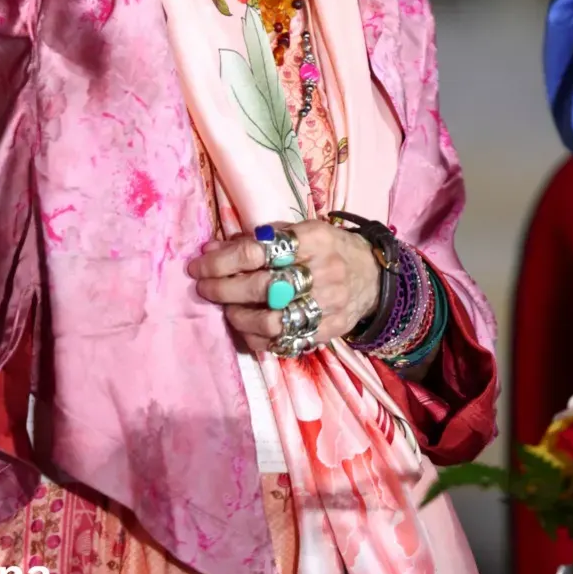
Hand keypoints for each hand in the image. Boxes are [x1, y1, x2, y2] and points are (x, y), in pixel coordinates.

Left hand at [187, 220, 381, 352]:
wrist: (373, 276)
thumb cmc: (328, 247)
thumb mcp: (299, 231)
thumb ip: (257, 240)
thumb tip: (212, 250)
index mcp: (312, 238)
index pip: (258, 250)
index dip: (222, 260)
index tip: (199, 265)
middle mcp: (322, 271)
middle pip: (262, 286)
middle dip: (223, 289)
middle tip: (204, 288)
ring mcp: (327, 305)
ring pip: (273, 321)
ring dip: (240, 318)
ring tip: (228, 310)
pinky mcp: (329, 331)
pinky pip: (287, 342)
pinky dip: (259, 340)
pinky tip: (248, 330)